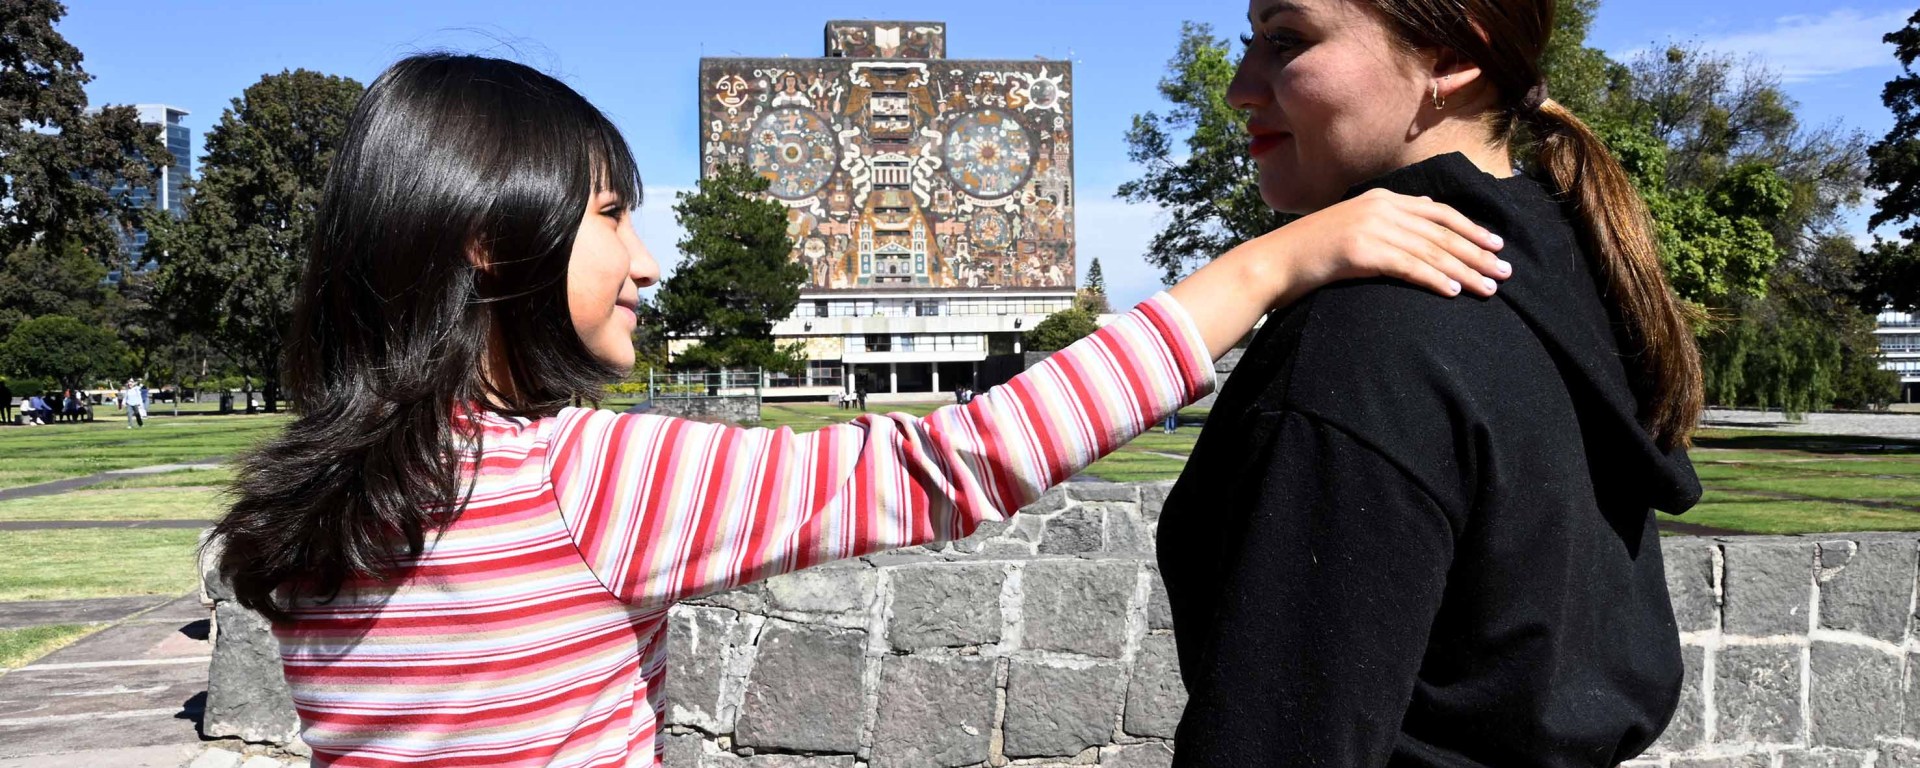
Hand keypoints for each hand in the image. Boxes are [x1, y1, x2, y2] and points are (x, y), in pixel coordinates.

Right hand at [1251, 188, 1508, 305]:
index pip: (1438, 211)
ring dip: (1465, 271)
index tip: (1496, 245)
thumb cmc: (1312, 253)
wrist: (1273, 261)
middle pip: (1442, 231)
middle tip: (1506, 271)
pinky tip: (1454, 292)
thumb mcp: (1351, 228)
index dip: (1471, 228)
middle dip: (1478, 252)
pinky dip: (1435, 279)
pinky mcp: (1361, 251)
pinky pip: (1408, 267)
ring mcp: (1370, 227)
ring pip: (1431, 250)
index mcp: (1381, 198)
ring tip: (1489, 288)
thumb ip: (1384, 224)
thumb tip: (1417, 228)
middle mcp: (1381, 207)